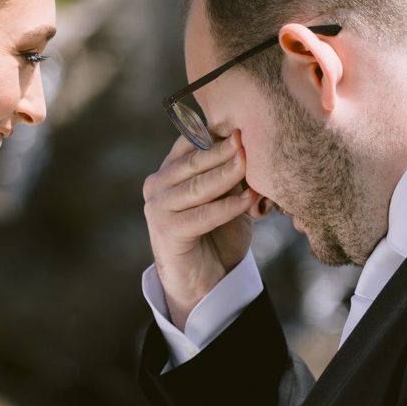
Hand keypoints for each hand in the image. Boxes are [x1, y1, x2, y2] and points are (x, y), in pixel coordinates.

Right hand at [144, 131, 257, 328]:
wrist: (204, 281)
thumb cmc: (218, 234)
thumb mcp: (225, 197)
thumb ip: (229, 175)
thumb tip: (246, 148)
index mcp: (168, 171)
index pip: (189, 143)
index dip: (214, 134)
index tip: (241, 124)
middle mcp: (156, 185)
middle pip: (192, 162)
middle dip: (222, 151)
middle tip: (246, 140)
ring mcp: (157, 208)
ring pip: (197, 186)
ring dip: (226, 175)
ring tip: (249, 165)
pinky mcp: (166, 231)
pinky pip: (202, 215)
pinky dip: (227, 207)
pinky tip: (248, 199)